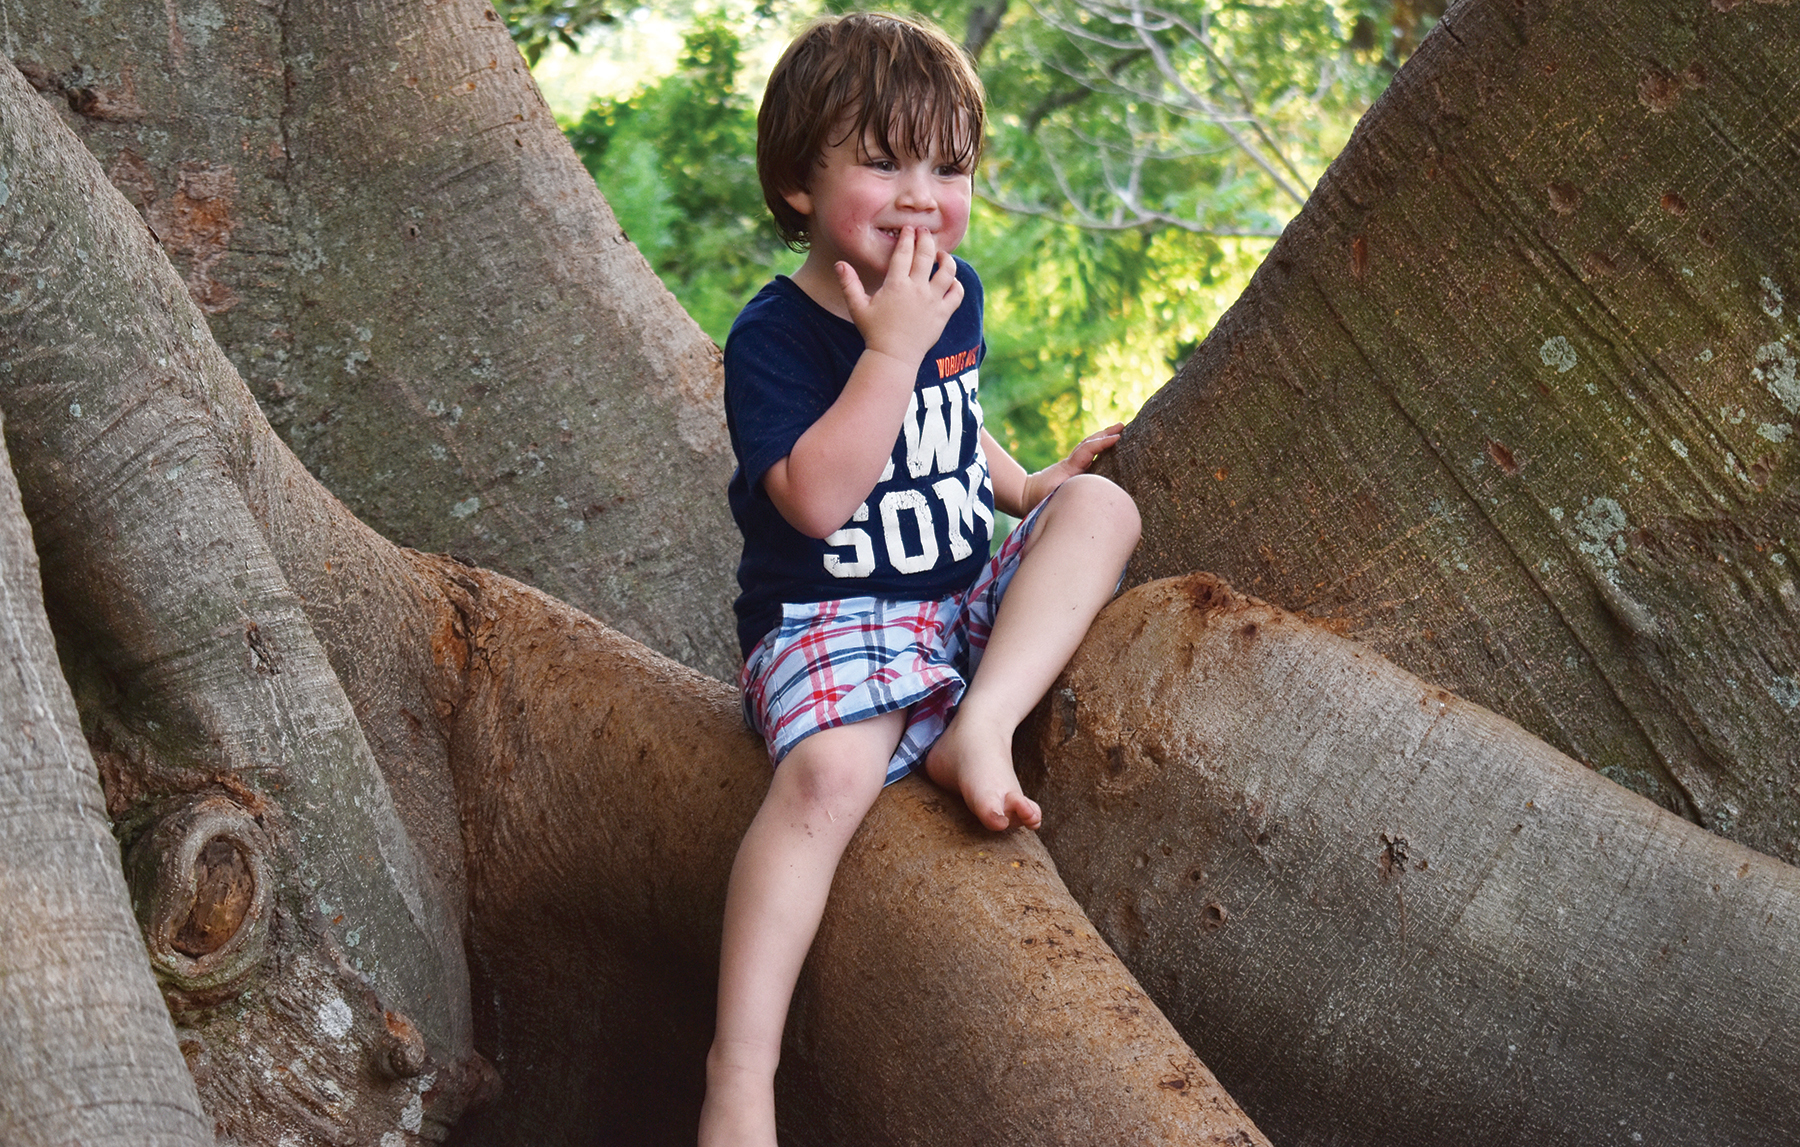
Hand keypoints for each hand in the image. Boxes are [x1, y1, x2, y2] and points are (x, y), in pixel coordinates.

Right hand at [836, 226, 964, 366]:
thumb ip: (849, 284)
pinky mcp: (943, 314)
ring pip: (947, 271)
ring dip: (946, 259)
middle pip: (926, 255)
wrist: (893, 357)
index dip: (907, 237)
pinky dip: (957, 284)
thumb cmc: (874, 332)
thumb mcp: (857, 307)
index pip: (904, 252)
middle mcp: (917, 289)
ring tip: (941, 254)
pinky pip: (957, 294)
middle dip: (926, 238)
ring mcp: (932, 301)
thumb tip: (839, 263)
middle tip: (925, 231)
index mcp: (896, 284)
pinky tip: (951, 281)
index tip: (908, 228)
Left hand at [1019, 423, 1124, 510]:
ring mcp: (1072, 465)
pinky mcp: (1073, 468)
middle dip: (1106, 434)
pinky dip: (1098, 446)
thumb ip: (1066, 491)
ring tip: (1119, 429)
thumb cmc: (1040, 498)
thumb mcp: (1053, 495)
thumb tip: (1081, 489)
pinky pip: (1088, 453)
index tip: (1117, 438)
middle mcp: (1072, 463)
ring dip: (1103, 437)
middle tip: (1122, 426)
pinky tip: (1107, 444)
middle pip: (1090, 443)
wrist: (1026, 495)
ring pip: (1089, 446)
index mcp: (1070, 468)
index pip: (1087, 450)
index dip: (1101, 444)